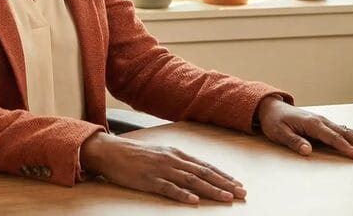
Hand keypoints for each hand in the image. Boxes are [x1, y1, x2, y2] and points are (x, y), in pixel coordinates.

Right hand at [79, 132, 245, 204]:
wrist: (111, 152)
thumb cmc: (136, 154)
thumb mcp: (161, 153)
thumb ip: (178, 161)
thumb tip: (196, 170)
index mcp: (176, 153)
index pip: (206, 166)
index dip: (224, 176)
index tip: (239, 184)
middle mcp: (173, 160)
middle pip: (203, 173)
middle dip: (225, 184)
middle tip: (241, 193)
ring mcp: (161, 170)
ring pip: (191, 181)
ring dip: (211, 190)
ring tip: (226, 198)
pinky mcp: (149, 180)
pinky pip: (169, 188)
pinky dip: (182, 195)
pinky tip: (194, 201)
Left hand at [255, 96, 352, 159]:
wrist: (272, 108)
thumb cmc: (275, 121)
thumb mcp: (278, 133)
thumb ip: (293, 141)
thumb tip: (307, 150)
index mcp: (312, 123)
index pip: (333, 138)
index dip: (347, 148)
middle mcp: (322, 121)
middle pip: (347, 134)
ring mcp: (325, 121)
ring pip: (349, 132)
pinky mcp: (325, 124)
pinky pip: (345, 130)